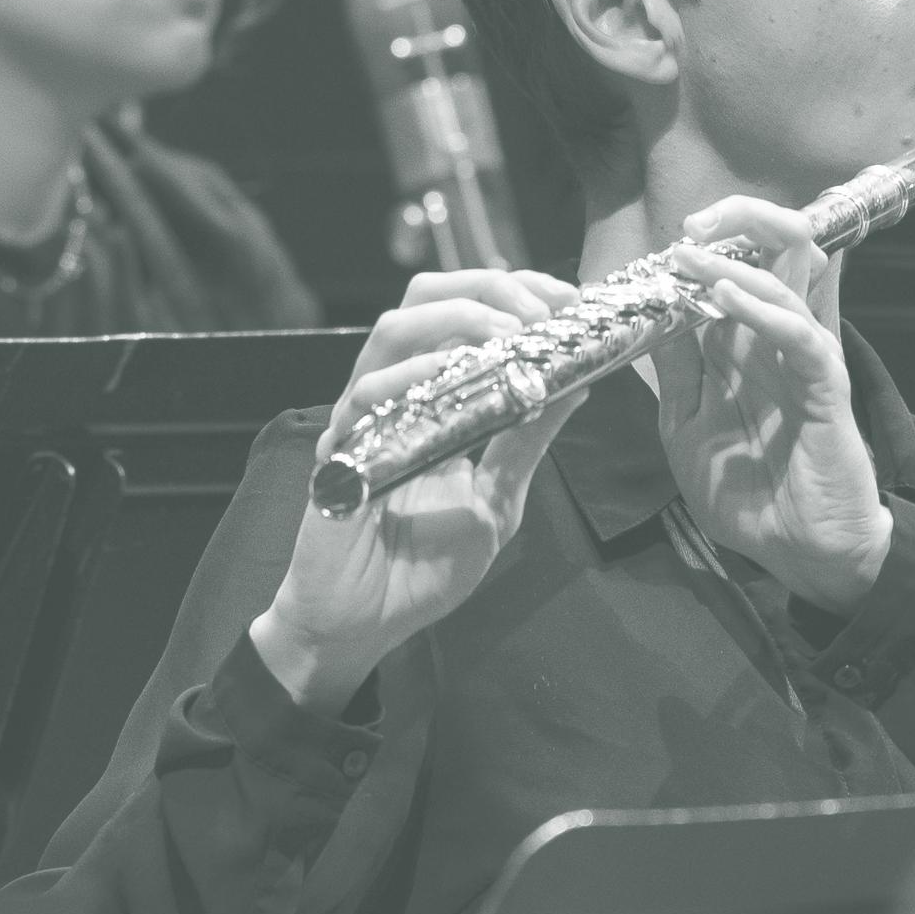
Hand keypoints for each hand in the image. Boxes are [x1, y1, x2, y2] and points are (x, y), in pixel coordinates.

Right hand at [250, 269, 583, 716]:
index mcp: (433, 395)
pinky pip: (366, 396)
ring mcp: (361, 415)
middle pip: (425, 297)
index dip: (515, 294)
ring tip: (505, 336)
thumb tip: (576, 384)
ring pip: (392, 329)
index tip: (567, 301)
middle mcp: (395, 392)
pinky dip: (411, 379)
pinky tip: (449, 383)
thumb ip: (526, 443)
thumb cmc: (421, 569)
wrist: (363, 624)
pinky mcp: (338, 449)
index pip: (468, 312)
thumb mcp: (495, 500)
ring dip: (455, 322)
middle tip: (538, 311)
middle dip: (486, 289)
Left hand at [654, 197, 890, 613]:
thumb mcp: (688, 430)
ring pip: (794, 275)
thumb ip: (675, 374)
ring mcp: (804, 359)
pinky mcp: (826, 387)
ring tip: (692, 257)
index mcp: (746, 347)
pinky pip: (802, 333)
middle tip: (691, 228)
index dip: (703, 245)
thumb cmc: (750, 496)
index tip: (661, 246)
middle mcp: (777, 340)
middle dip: (738, 220)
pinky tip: (727, 298)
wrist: (801, 555)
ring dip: (740, 258)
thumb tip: (649, 319)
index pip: (735, 269)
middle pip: (778, 249)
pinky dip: (765, 309)